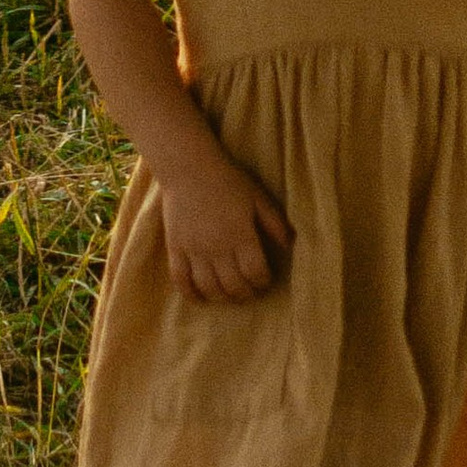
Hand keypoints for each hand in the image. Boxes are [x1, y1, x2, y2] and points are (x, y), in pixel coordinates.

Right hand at [158, 150, 292, 304]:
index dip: (263, 281)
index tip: (265, 281)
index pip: (255, 272)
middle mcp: (217, 248)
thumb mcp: (258, 197)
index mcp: (241, 235)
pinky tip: (200, 298)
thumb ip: (275, 223)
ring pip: (209, 288)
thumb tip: (290, 245)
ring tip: (230, 295)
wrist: (189, 168)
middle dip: (246, 294)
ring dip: (222, 297)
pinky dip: (191, 294)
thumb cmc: (228, 180)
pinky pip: (181, 281)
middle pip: (234, 285)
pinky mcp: (175, 249)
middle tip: (251, 292)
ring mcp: (194, 251)